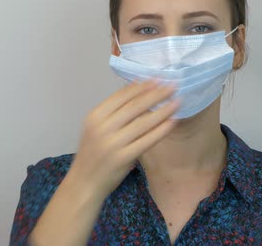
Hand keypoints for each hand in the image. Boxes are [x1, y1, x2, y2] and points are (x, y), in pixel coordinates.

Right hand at [67, 79, 179, 197]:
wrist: (84, 183)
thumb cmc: (93, 153)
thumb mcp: (95, 128)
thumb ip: (113, 112)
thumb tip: (138, 91)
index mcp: (95, 116)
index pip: (122, 95)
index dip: (142, 86)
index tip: (158, 78)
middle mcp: (103, 127)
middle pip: (135, 106)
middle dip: (156, 94)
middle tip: (173, 85)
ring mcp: (113, 143)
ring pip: (143, 122)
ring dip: (163, 110)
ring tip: (177, 101)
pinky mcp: (123, 157)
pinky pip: (147, 140)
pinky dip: (161, 129)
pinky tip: (172, 122)